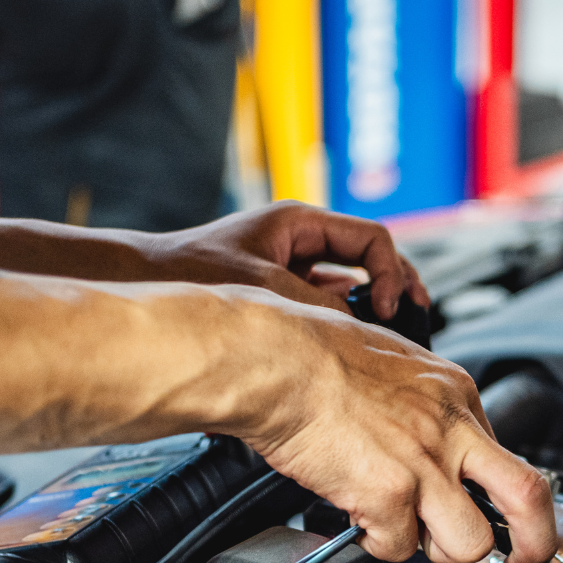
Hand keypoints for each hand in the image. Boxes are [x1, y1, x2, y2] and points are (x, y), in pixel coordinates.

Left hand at [142, 202, 429, 316]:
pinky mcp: (281, 291)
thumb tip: (358, 328)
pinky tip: (348, 340)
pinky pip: (327, 302)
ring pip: (351, 280)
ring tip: (389, 330)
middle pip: (370, 256)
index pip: (372, 238)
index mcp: (300, 222)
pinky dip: (343, 318)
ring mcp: (292, 265)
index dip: (391, 272)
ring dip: (371, 304)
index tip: (389, 306)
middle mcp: (300, 240)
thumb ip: (315, 305)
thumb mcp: (264, 287)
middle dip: (396, 284)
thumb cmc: (192, 271)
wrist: (149, 282)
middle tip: (413, 314)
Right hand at [212, 288, 555, 562]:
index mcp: (455, 393)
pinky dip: (380, 544)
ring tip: (411, 533)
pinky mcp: (388, 494)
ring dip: (441, 550)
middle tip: (526, 559)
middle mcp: (450, 429)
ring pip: (470, 542)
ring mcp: (424, 464)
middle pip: (526, 497)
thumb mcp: (396, 361)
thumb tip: (427, 438)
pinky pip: (399, 548)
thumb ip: (422, 405)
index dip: (498, 495)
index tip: (498, 512)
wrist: (277, 359)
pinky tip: (362, 521)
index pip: (505, 455)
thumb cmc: (315, 353)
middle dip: (535, 540)